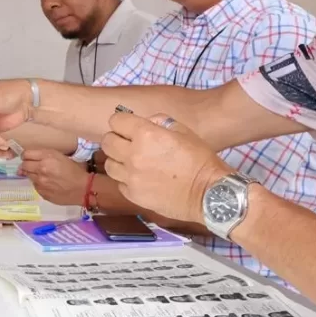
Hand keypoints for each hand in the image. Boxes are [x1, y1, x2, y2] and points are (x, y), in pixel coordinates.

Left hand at [19, 149, 87, 205]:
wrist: (83, 188)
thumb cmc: (74, 170)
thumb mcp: (60, 156)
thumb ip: (44, 155)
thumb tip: (29, 158)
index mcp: (47, 158)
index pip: (26, 155)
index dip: (26, 156)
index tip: (29, 158)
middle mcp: (41, 170)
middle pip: (24, 166)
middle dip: (27, 165)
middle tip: (34, 167)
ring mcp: (40, 183)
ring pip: (28, 176)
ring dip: (33, 175)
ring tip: (45, 176)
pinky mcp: (42, 193)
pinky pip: (35, 186)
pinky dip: (39, 184)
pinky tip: (49, 184)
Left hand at [100, 112, 232, 223]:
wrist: (209, 193)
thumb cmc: (200, 159)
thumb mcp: (184, 130)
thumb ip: (160, 121)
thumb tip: (146, 122)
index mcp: (145, 134)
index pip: (115, 121)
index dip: (122, 122)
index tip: (128, 127)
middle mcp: (133, 154)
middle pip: (107, 142)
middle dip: (116, 139)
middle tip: (128, 143)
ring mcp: (131, 177)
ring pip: (108, 164)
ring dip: (118, 160)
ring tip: (132, 162)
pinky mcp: (133, 195)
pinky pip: (119, 183)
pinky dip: (126, 179)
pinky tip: (140, 178)